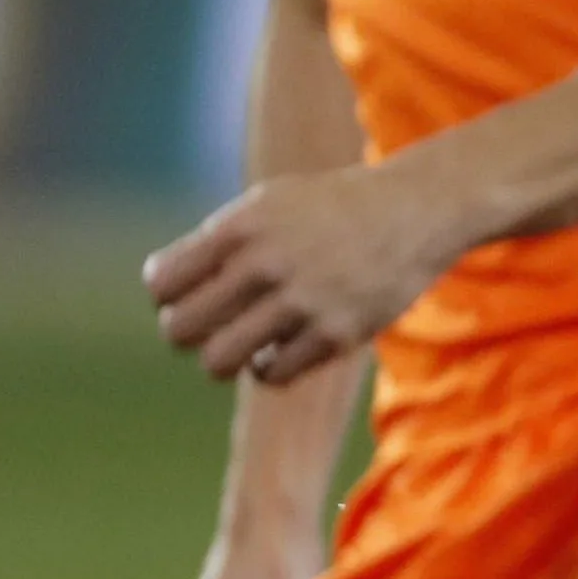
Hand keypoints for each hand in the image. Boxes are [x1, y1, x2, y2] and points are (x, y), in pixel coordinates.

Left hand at [146, 164, 467, 384]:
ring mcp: (303, 302)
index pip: (162, 284)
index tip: (190, 295)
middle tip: (210, 326)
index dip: (167, 297)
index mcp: (240, 228)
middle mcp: (266, 264)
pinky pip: (273, 373)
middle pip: (180, 329)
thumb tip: (167, 293)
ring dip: (223, 360)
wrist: (415, 210)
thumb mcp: (268, 204)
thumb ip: (219, 242)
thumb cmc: (332, 208)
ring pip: (219, 361)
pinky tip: (278, 349)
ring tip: (241, 346)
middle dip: (187, 334)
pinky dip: (267, 367)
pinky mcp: (337, 334)